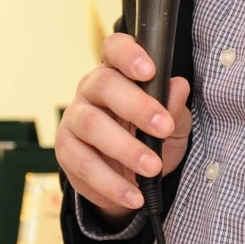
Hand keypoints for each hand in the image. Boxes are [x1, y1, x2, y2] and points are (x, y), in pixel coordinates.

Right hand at [55, 32, 190, 223]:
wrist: (132, 176)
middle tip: (164, 128)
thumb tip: (178, 87)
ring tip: (153, 168)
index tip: (150, 71)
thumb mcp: (174, 122)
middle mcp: (91, 89)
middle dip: (137, 106)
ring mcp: (74, 119)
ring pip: (92, 127)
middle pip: (104, 86)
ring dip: (126, 149)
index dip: (129, 55)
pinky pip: (84, 165)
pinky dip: (112, 183)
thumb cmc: (153, 135)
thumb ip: (175, 106)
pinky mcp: (66, 152)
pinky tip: (134, 195)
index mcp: (118, 71)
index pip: (115, 48)